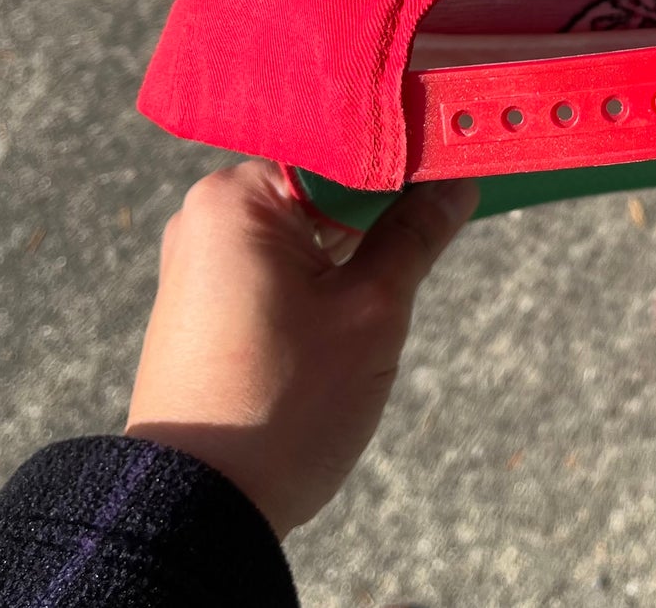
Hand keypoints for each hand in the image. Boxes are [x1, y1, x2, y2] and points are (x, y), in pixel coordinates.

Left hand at [125, 159, 476, 538]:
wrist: (197, 510)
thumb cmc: (282, 405)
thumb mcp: (372, 310)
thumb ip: (416, 233)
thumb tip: (456, 182)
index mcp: (236, 196)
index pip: (342, 145)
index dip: (407, 150)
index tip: (459, 150)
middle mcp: (207, 214)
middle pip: (323, 181)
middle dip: (385, 199)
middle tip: (448, 204)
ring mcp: (202, 259)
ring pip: (305, 222)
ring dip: (357, 239)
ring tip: (409, 254)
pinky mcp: (206, 301)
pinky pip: (281, 258)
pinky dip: (325, 267)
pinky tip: (362, 291)